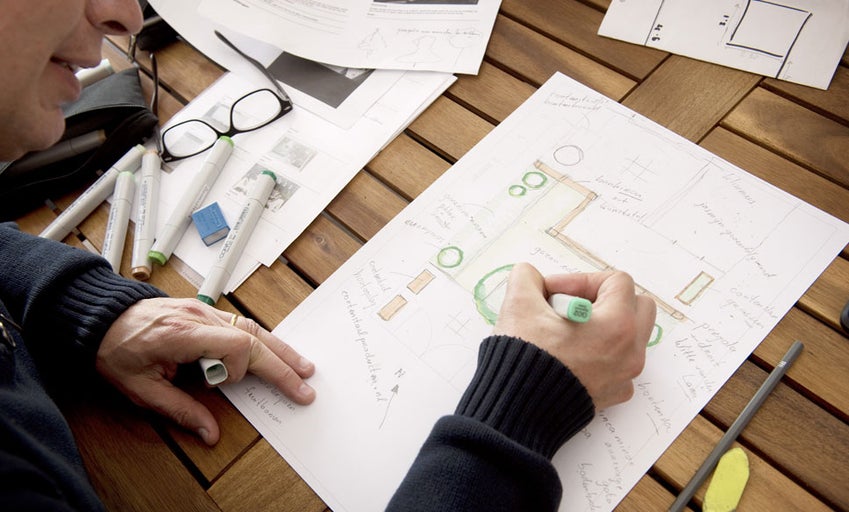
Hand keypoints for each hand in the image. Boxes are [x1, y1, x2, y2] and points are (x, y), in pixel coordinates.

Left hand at [96, 297, 314, 444]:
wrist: (99, 317)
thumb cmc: (115, 350)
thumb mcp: (140, 389)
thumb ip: (179, 410)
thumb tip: (210, 433)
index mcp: (181, 334)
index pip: (235, 343)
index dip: (242, 368)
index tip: (226, 385)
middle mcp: (198, 317)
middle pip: (253, 335)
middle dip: (282, 361)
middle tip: (305, 382)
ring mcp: (203, 310)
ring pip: (252, 327)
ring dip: (279, 349)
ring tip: (301, 366)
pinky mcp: (204, 311)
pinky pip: (240, 324)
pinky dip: (261, 340)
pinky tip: (275, 351)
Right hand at [493, 263, 655, 409]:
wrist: (517, 411)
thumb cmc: (524, 360)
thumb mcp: (518, 305)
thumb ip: (527, 279)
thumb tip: (531, 277)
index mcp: (617, 325)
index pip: (617, 281)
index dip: (582, 279)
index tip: (555, 293)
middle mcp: (630, 351)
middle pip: (638, 306)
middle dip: (606, 299)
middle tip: (572, 307)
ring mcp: (625, 375)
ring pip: (630, 336)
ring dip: (604, 325)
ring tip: (568, 332)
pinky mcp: (613, 393)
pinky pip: (618, 362)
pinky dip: (600, 353)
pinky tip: (570, 356)